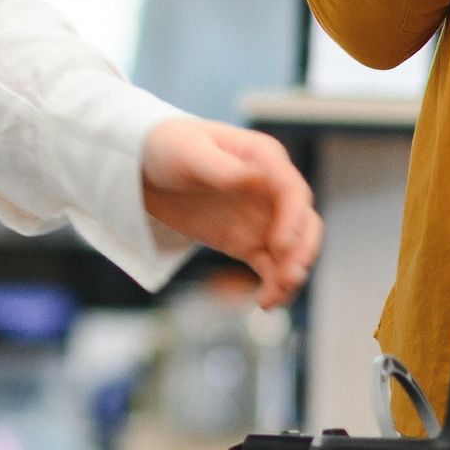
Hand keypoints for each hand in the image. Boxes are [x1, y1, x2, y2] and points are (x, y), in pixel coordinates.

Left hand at [141, 118, 322, 306]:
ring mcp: (261, 218)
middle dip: (302, 251)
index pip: (293, 191)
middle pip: (304, 223)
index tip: (280, 245)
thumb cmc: (168, 146)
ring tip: (275, 298)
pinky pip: (270, 267)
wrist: (144, 165)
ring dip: (291, 274)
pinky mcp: (246, 242)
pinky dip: (273, 285)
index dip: (293, 220)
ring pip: (292, 250)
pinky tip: (265, 303)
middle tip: (289, 277)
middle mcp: (270, 190)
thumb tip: (255, 177)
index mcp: (264, 159)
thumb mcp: (189, 152)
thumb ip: (222, 168)